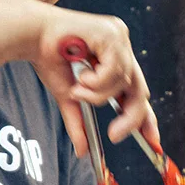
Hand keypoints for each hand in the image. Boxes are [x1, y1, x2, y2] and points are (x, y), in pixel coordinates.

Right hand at [34, 6, 158, 155]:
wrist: (31, 35)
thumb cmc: (49, 58)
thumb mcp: (70, 98)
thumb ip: (80, 123)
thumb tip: (82, 151)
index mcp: (116, 59)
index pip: (137, 92)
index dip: (147, 117)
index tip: (153, 140)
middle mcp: (122, 47)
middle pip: (139, 91)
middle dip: (130, 118)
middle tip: (115, 135)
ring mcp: (119, 38)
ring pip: (123, 84)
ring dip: (98, 95)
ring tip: (78, 89)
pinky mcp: (112, 33)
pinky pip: (114, 71)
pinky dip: (97, 81)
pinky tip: (80, 74)